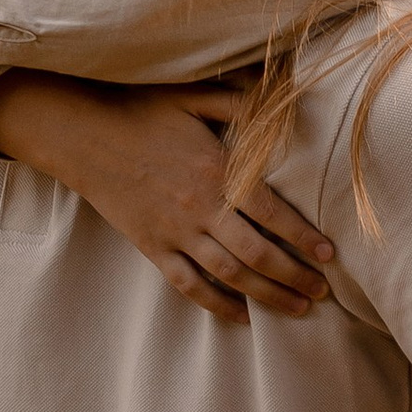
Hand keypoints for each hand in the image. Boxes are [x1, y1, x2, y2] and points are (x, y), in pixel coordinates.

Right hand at [0, 78, 334, 323]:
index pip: (271, 211)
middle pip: (256, 253)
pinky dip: (217, 305)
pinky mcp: (151, 247)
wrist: (80, 134)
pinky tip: (243, 317)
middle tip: (322, 291)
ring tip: (296, 308)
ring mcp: (174, 232)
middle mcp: (199, 208)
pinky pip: (188, 285)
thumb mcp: (191, 94)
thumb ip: (238, 99)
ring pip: (229, 275)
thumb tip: (282, 98)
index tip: (330, 255)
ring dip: (266, 296)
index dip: (304, 236)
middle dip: (294, 275)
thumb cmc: (139, 109)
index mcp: (215, 170)